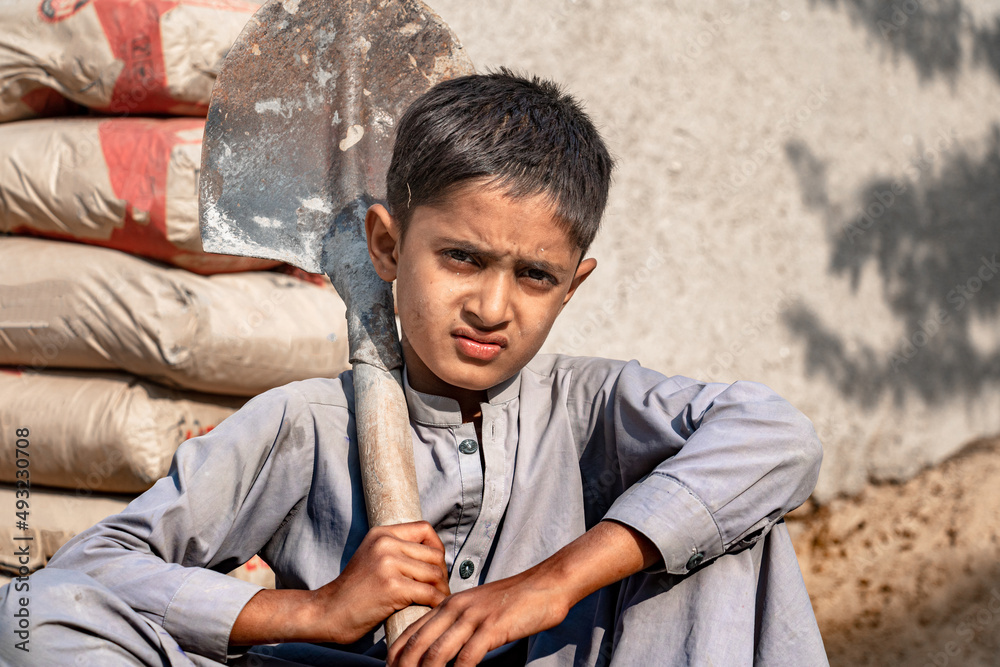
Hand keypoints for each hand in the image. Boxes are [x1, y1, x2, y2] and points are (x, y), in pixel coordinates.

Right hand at [230, 521, 448, 645]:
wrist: (328, 611)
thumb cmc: (354, 591)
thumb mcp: (373, 557)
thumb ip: (398, 550)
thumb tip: (436, 556)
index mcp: (381, 533)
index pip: (425, 529)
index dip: (437, 547)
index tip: (437, 566)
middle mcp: (385, 544)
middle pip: (434, 554)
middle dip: (442, 574)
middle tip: (439, 589)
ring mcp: (388, 564)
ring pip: (434, 574)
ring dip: (441, 590)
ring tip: (437, 600)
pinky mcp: (392, 587)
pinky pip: (429, 593)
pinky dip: (436, 603)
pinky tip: (431, 609)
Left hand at [386, 567, 571, 666]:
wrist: (546, 584)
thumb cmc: (513, 600)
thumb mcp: (478, 607)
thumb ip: (458, 622)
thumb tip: (441, 646)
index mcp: (449, 603)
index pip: (412, 631)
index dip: (396, 655)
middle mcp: (456, 608)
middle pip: (418, 644)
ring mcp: (473, 618)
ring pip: (436, 654)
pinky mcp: (491, 628)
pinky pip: (466, 658)